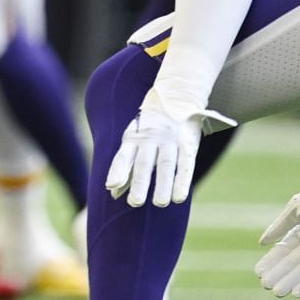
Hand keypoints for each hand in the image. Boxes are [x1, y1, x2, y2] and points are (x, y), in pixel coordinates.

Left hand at [105, 92, 237, 207]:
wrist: (176, 96)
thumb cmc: (149, 127)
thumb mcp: (133, 139)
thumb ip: (125, 165)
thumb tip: (112, 190)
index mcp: (133, 137)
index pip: (124, 155)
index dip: (118, 170)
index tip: (111, 186)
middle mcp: (151, 138)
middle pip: (145, 162)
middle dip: (140, 183)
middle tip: (135, 202)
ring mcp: (170, 139)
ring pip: (166, 164)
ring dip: (163, 185)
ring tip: (159, 203)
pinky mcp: (187, 142)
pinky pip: (185, 164)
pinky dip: (182, 181)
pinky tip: (179, 197)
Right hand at [254, 173, 299, 298]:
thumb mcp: (296, 208)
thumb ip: (280, 226)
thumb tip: (262, 242)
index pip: (284, 250)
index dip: (272, 261)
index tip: (259, 272)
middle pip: (294, 263)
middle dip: (280, 274)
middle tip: (266, 285)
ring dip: (292, 281)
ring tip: (278, 292)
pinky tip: (297, 292)